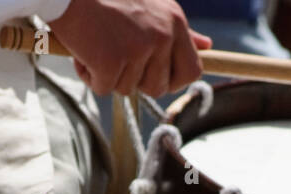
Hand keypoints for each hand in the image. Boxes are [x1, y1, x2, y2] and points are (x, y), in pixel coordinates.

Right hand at [49, 0, 212, 96]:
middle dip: (135, 79)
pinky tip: (83, 50)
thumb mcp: (153, 6)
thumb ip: (178, 31)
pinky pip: (103, 88)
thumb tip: (207, 46)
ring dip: (108, 74)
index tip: (155, 76)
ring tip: (98, 44)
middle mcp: (161, 36)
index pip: (192, 71)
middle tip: (116, 53)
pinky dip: (89, 75)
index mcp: (174, 22)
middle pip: (158, 88)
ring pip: (127, 89)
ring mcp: (137, 49)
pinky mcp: (111, 61)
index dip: (173, 81)